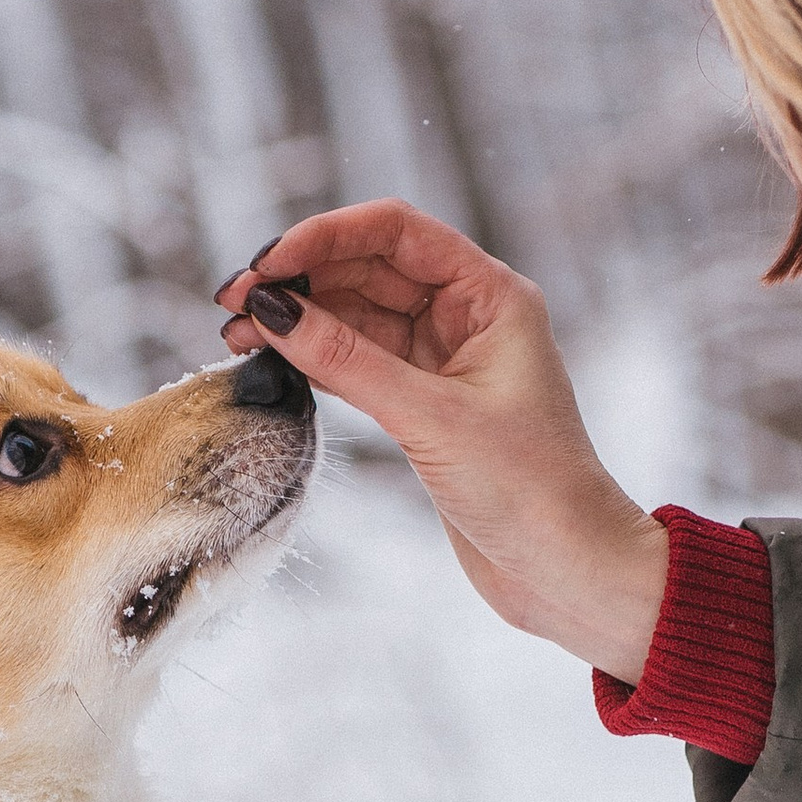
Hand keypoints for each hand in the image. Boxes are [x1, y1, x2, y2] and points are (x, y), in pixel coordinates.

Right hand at [216, 201, 669, 680]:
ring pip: (356, 314)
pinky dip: (314, 356)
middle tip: (233, 302)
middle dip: (300, 277)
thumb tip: (271, 311)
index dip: (325, 236)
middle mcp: (469, 316)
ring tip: (236, 332)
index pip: (396, 232)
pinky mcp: (424, 404)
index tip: (266, 267)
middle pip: (368, 266)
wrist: (568, 570)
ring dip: (298, 317)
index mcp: (492, 295)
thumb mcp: (431, 418)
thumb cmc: (530, 489)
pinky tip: (272, 358)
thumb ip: (347, 360)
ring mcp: (444, 359)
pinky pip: (357, 359)